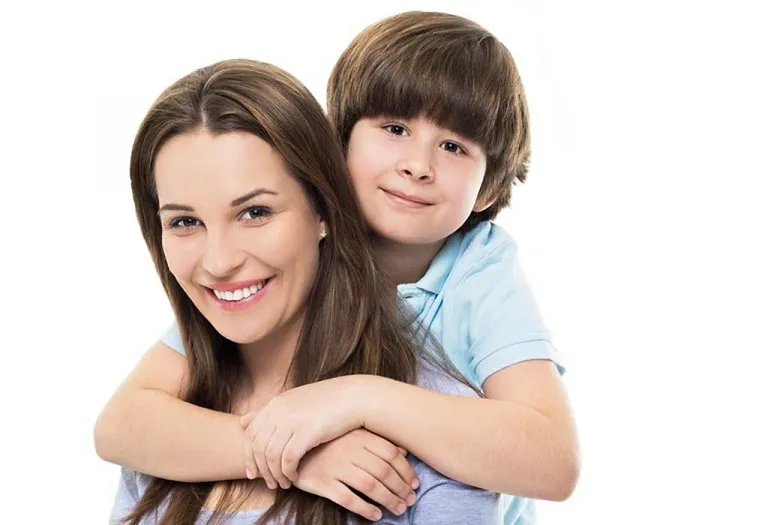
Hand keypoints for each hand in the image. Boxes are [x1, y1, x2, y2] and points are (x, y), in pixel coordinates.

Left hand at [241, 376, 369, 488]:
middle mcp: (280, 411)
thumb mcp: (295, 400)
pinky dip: (288, 472)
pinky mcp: (307, 432)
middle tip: (269, 483)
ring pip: (271, 455)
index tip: (253, 473)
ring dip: (275, 474)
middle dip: (260, 469)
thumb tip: (243, 421)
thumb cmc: (327, 401)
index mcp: (275, 403)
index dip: (248, 456)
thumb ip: (268, 412)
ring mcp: (292, 420)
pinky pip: (288, 459)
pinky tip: (294, 477)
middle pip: (257, 447)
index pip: (250, 434)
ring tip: (284, 483)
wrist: (355, 397)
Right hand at [294, 429, 419, 520]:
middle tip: (410, 501)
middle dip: (401, 488)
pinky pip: (348, 498)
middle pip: (383, 471)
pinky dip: (365, 508)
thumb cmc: (328, 443)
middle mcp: (349, 450)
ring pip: (370, 485)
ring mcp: (335, 466)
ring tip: (398, 510)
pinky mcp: (322, 483)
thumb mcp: (352, 435)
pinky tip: (376, 515)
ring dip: (388, 500)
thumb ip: (376, 441)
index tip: (415, 484)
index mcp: (359, 436)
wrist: (292, 448)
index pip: (391, 453)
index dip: (406, 471)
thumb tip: (403, 451)